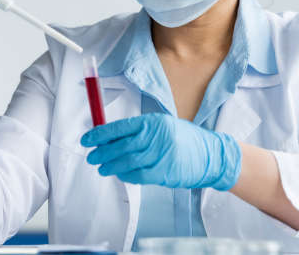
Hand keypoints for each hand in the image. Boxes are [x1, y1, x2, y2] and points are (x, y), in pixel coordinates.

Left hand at [80, 113, 240, 189]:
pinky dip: (127, 176)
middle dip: (102, 152)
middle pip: (121, 146)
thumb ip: (139, 130)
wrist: (210, 155)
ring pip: (127, 162)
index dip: (100, 134)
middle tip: (92, 157)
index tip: (87, 140)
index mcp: (153, 122)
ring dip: (111, 166)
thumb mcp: (163, 126)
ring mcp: (161, 155)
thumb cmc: (185, 139)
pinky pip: (138, 176)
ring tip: (102, 168)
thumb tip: (110, 136)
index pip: (120, 127)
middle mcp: (156, 136)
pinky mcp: (164, 172)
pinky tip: (120, 175)